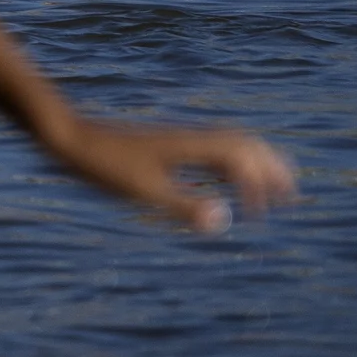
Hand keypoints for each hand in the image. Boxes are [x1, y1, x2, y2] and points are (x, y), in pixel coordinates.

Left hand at [44, 115, 296, 234]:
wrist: (65, 135)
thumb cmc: (102, 164)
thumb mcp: (142, 190)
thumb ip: (184, 205)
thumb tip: (224, 221)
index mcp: (190, 146)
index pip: (240, 158)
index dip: (258, 184)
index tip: (259, 214)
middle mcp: (188, 138)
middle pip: (242, 144)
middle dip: (268, 166)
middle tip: (291, 191)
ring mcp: (174, 140)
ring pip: (224, 146)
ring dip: (249, 164)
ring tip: (267, 188)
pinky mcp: (161, 146)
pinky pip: (204, 152)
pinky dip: (224, 167)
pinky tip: (218, 185)